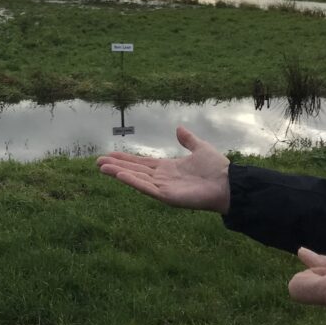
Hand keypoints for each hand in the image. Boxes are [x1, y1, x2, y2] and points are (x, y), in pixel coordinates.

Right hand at [96, 125, 229, 212]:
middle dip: (116, 166)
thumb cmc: (216, 168)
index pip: (141, 163)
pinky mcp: (166, 196)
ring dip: (118, 173)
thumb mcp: (200, 148)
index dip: (125, 159)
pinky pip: (146, 188)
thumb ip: (188, 140)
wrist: (228, 183)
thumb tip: (179, 128)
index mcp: (168, 168)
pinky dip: (132, 181)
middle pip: (134, 170)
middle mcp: (162, 178)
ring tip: (102, 167)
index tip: (109, 154)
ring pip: (136, 179)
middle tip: (97, 162)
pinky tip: (119, 175)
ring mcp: (163, 188)